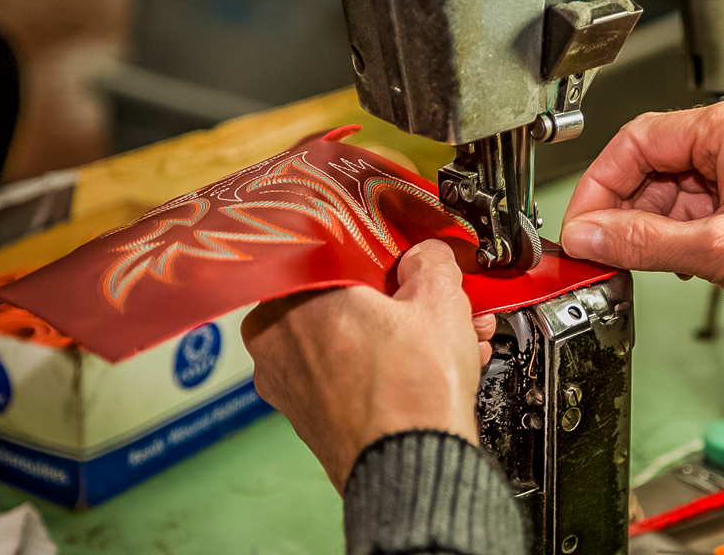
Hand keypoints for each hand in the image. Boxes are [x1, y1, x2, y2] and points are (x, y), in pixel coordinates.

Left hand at [241, 240, 495, 491]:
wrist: (414, 469)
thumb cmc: (411, 394)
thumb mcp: (439, 299)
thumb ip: (429, 261)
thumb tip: (426, 257)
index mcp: (290, 297)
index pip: (337, 254)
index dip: (385, 256)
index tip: (411, 261)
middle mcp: (274, 341)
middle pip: (347, 300)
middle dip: (401, 300)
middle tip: (437, 301)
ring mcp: (289, 384)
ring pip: (350, 339)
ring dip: (400, 334)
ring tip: (448, 338)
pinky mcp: (310, 417)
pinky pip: (348, 375)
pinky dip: (385, 367)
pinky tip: (429, 368)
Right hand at [560, 93, 723, 345]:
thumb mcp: (719, 250)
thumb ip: (642, 241)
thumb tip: (588, 237)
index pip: (640, 139)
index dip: (600, 185)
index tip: (579, 224)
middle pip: (652, 164)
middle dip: (622, 210)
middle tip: (596, 249)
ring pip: (670, 191)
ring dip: (648, 228)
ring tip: (632, 262)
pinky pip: (693, 210)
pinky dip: (673, 237)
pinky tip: (670, 262)